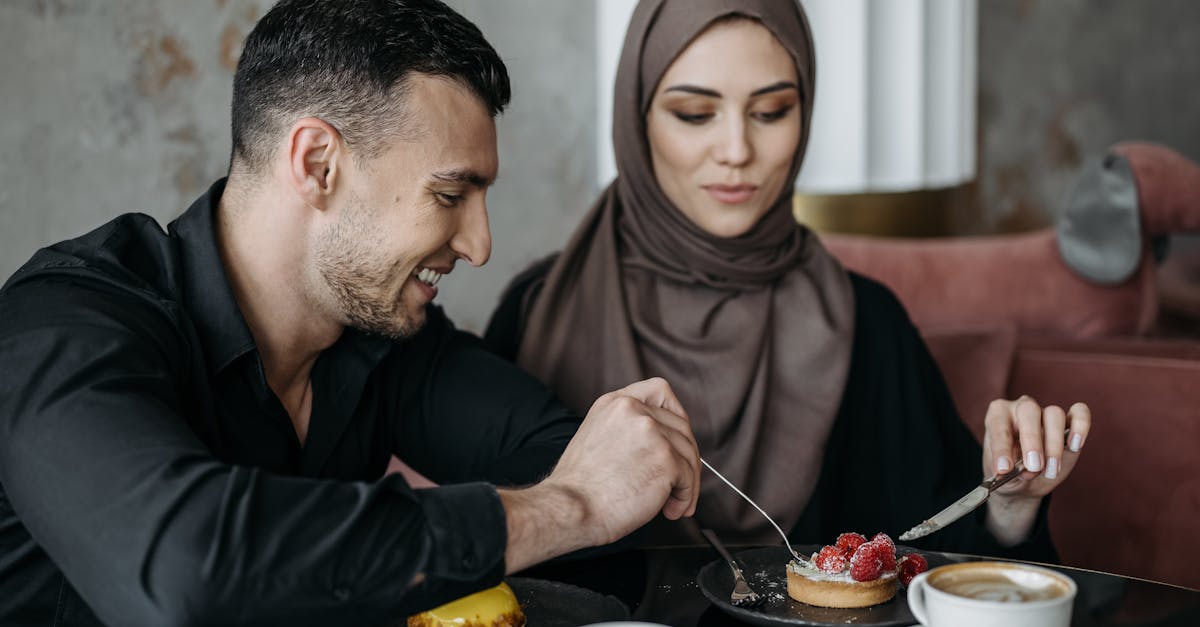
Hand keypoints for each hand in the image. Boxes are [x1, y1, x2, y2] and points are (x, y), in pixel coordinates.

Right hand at [547, 377, 699, 541]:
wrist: (570, 508)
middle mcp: (633, 410)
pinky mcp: (665, 458)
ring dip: (686, 482)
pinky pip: (688, 477)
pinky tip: (670, 509)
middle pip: (681, 426)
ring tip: (673, 503)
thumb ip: (628, 430)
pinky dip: (685, 497)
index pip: (659, 391)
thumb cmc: (579, 487)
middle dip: (686, 457)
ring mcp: (651, 432)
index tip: (678, 438)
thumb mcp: (597, 438)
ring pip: (688, 454)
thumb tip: (664, 444)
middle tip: (680, 482)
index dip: (676, 415)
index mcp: (614, 403)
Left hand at [981, 396, 1090, 544]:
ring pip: (1054, 414)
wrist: (1022, 481)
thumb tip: (1026, 470)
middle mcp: (1021, 408)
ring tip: (1051, 470)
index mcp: (998, 415)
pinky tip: (1076, 444)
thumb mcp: (1003, 475)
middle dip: (1032, 440)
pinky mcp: (1070, 421)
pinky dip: (1081, 426)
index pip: (999, 424)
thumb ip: (1011, 470)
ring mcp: (1046, 412)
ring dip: (1054, 444)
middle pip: (1029, 411)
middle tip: (1033, 467)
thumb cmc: (1009, 472)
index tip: (1004, 469)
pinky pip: (1080, 413)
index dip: (1001, 447)